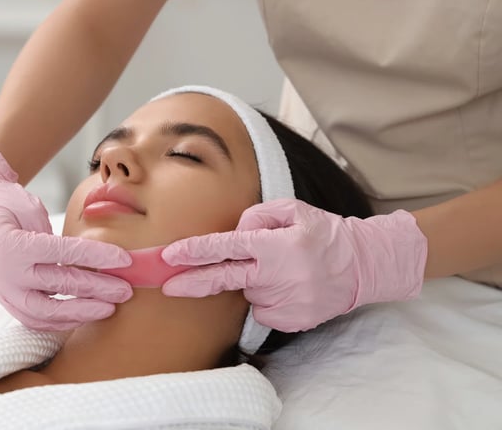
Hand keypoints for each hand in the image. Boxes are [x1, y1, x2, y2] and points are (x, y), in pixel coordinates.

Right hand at [0, 143, 132, 330]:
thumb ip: (58, 234)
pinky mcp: (7, 301)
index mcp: (13, 244)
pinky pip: (36, 320)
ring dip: (82, 312)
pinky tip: (84, 317)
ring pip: (48, 312)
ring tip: (109, 309)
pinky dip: (61, 322)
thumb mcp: (31, 208)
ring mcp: (5, 291)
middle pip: (61, 285)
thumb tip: (97, 254)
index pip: (64, 253)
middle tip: (125, 291)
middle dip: (98, 289)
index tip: (125, 259)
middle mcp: (7, 272)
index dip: (98, 257)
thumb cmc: (7, 206)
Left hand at [160, 199, 427, 331]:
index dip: (196, 252)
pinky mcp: (292, 321)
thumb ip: (258, 216)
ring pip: (248, 293)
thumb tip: (235, 233)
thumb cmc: (323, 234)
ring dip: (253, 282)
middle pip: (224, 280)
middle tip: (169, 285)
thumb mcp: (293, 210)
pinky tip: (289, 288)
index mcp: (276, 246)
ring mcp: (285, 302)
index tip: (170, 256)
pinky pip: (263, 310)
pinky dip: (268, 300)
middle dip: (191, 283)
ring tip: (283, 272)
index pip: (227, 247)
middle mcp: (278, 276)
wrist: (363, 266)